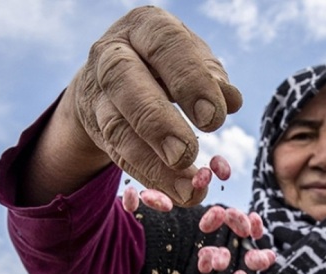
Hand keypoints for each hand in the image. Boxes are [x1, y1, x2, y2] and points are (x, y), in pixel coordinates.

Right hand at [27, 6, 241, 205]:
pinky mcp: (93, 126)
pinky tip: (175, 194)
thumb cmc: (167, 64)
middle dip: (157, 120)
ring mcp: (96, 91)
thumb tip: (231, 99)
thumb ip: (210, 78)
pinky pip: (116, 154)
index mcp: (145, 27)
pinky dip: (148, 177)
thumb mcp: (191, 61)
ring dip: (152, 163)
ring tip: (188, 189)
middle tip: (188, 155)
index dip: (190, 82)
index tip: (215, 118)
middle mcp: (112, 54)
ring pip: (116, 126)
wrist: (115, 75)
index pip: (166, 47)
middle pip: (125, 81)